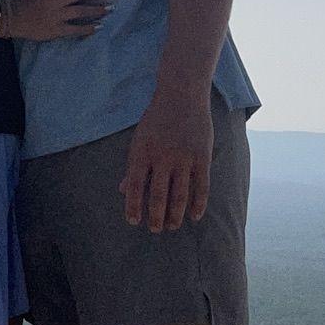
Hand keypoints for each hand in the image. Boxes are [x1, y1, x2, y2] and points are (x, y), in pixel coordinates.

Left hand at [120, 87, 211, 232]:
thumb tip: (122, 190)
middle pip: (157, 195)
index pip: (134, 186)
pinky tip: (195, 216)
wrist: (182, 94)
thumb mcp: (139, 138)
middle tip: (155, 229)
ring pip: (179, 195)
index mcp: (142, 152)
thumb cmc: (157, 118)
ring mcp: (183, 158)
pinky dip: (198, 204)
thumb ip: (133, 164)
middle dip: (155, 216)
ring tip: (172, 226)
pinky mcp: (202, 157)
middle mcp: (162, 157)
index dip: (133, 206)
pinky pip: (201, 187)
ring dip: (175, 215)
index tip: (133, 221)